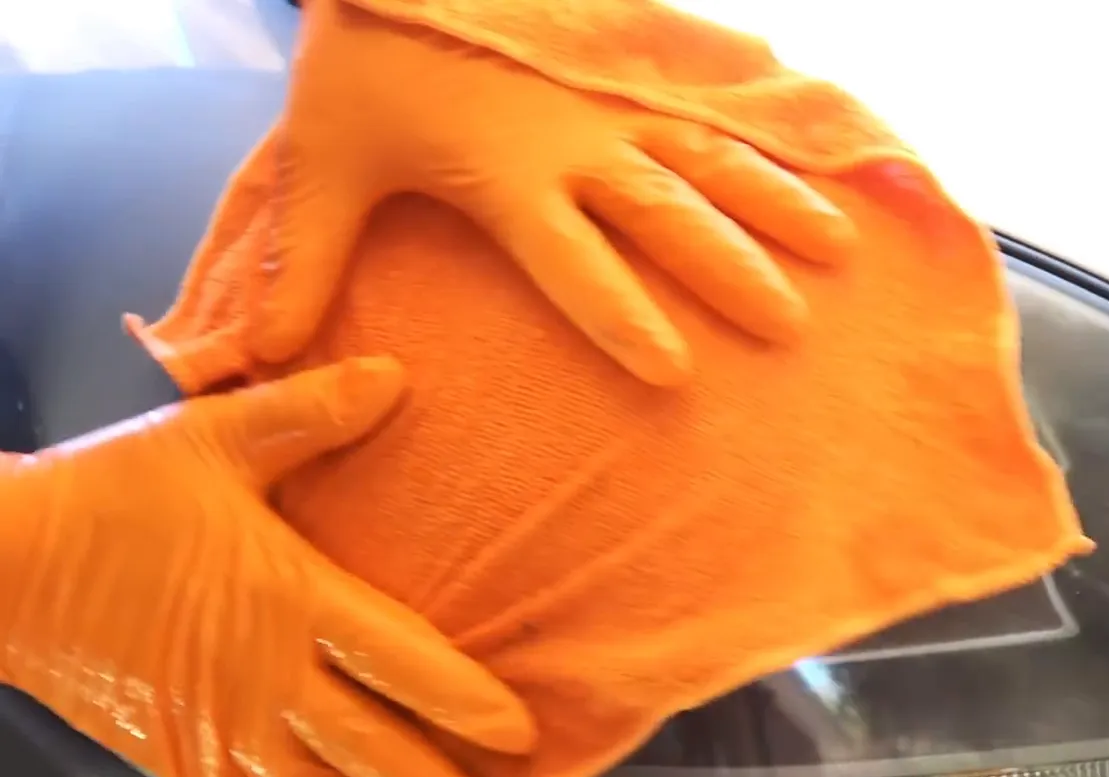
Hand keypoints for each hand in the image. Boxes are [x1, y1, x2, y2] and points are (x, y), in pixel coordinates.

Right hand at [0, 357, 534, 776]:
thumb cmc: (104, 498)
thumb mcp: (210, 439)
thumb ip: (309, 414)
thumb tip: (392, 375)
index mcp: (287, 597)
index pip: (396, 657)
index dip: (461, 699)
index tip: (519, 735)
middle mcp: (264, 680)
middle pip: (373, 755)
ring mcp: (224, 732)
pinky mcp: (184, 764)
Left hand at [255, 0, 857, 384]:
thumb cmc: (364, 64)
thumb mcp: (321, 162)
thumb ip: (303, 264)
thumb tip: (264, 361)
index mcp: (510, 178)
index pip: (575, 261)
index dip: (621, 316)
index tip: (674, 372)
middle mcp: (580, 146)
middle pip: (669, 214)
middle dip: (732, 270)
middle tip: (789, 326)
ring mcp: (615, 106)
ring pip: (710, 159)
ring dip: (775, 204)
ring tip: (838, 250)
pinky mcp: (633, 74)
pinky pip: (713, 111)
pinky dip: (771, 141)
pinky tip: (824, 166)